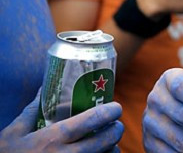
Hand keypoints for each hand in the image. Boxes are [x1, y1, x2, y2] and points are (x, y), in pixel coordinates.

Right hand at [0, 92, 123, 152]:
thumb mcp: (13, 134)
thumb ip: (32, 111)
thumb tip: (43, 88)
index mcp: (52, 139)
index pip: (91, 120)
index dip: (110, 112)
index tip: (116, 107)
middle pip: (106, 140)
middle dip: (116, 130)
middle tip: (116, 125)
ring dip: (112, 149)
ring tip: (110, 143)